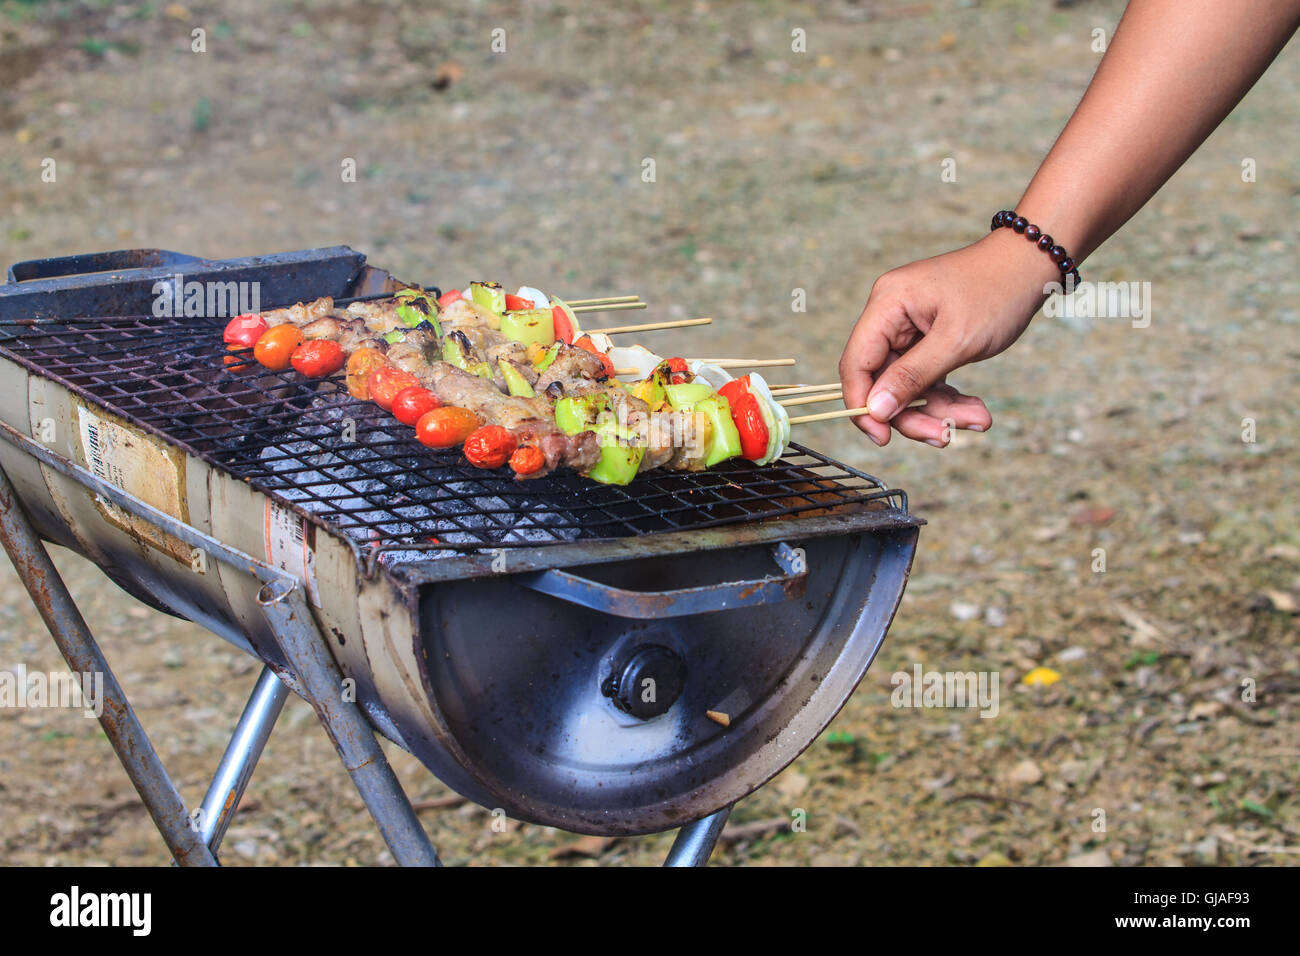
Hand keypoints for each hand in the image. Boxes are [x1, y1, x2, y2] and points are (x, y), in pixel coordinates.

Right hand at [838, 230, 1056, 446]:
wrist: (1033, 266)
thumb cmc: (997, 290)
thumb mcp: (956, 340)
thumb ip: (912, 377)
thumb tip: (875, 410)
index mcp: (887, 305)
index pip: (856, 363)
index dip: (862, 404)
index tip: (881, 437)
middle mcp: (891, 317)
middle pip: (883, 381)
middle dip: (913, 413)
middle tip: (944, 437)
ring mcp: (910, 330)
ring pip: (908, 387)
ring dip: (939, 411)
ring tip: (978, 420)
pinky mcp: (929, 341)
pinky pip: (928, 380)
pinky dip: (950, 399)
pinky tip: (976, 410)